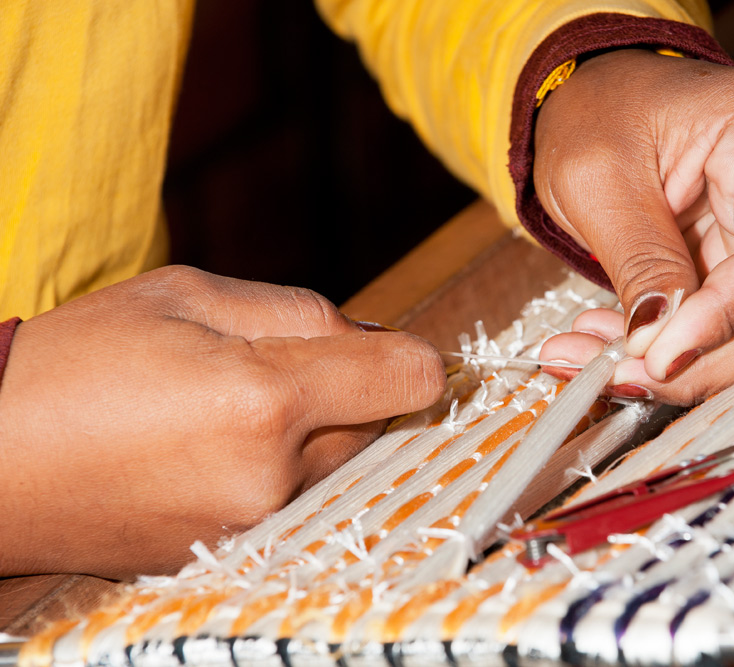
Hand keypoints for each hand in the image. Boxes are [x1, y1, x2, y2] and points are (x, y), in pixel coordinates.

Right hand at [0, 266, 445, 578]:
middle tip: (282, 367)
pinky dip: (282, 471)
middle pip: (378, 427)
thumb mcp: (186, 296)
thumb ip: (299, 312)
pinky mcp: (229, 552)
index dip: (415, 358)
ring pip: (339, 467)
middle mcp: (270, 476)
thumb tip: (375, 339)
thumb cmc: (76, 360)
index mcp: (263, 398)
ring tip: (232, 409)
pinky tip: (216, 449)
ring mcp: (250, 526)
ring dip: (316, 435)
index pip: (407, 381)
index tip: (398, 352)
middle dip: (353, 392)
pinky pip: (296, 501)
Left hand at [533, 50, 733, 404]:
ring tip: (591, 358)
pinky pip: (727, 325)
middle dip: (697, 359)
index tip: (658, 356)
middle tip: (611, 373)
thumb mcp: (598, 177)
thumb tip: (658, 347)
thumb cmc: (598, 112)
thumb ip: (639, 260)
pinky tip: (610, 346)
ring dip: (676, 364)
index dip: (730, 320)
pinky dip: (669, 347)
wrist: (599, 98)